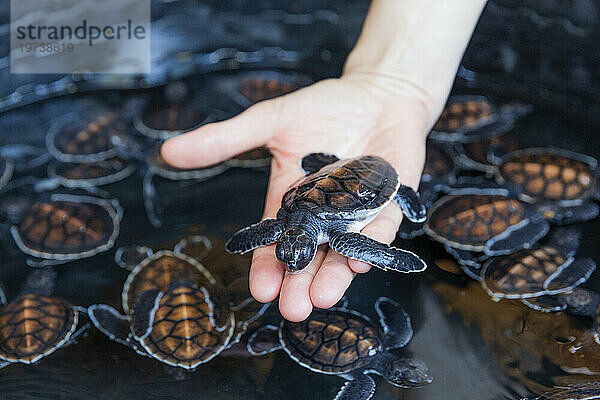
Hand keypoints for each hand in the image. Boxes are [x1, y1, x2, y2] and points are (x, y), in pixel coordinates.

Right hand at [161, 73, 432, 320]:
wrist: (377, 93)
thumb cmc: (325, 106)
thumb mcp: (270, 121)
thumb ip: (225, 140)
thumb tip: (168, 152)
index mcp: (292, 201)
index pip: (276, 241)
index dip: (268, 267)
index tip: (261, 291)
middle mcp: (324, 216)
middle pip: (310, 257)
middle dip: (300, 285)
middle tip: (293, 310)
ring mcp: (358, 214)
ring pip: (344, 253)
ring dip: (334, 277)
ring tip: (322, 298)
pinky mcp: (391, 205)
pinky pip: (382, 229)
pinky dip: (372, 245)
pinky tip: (360, 262)